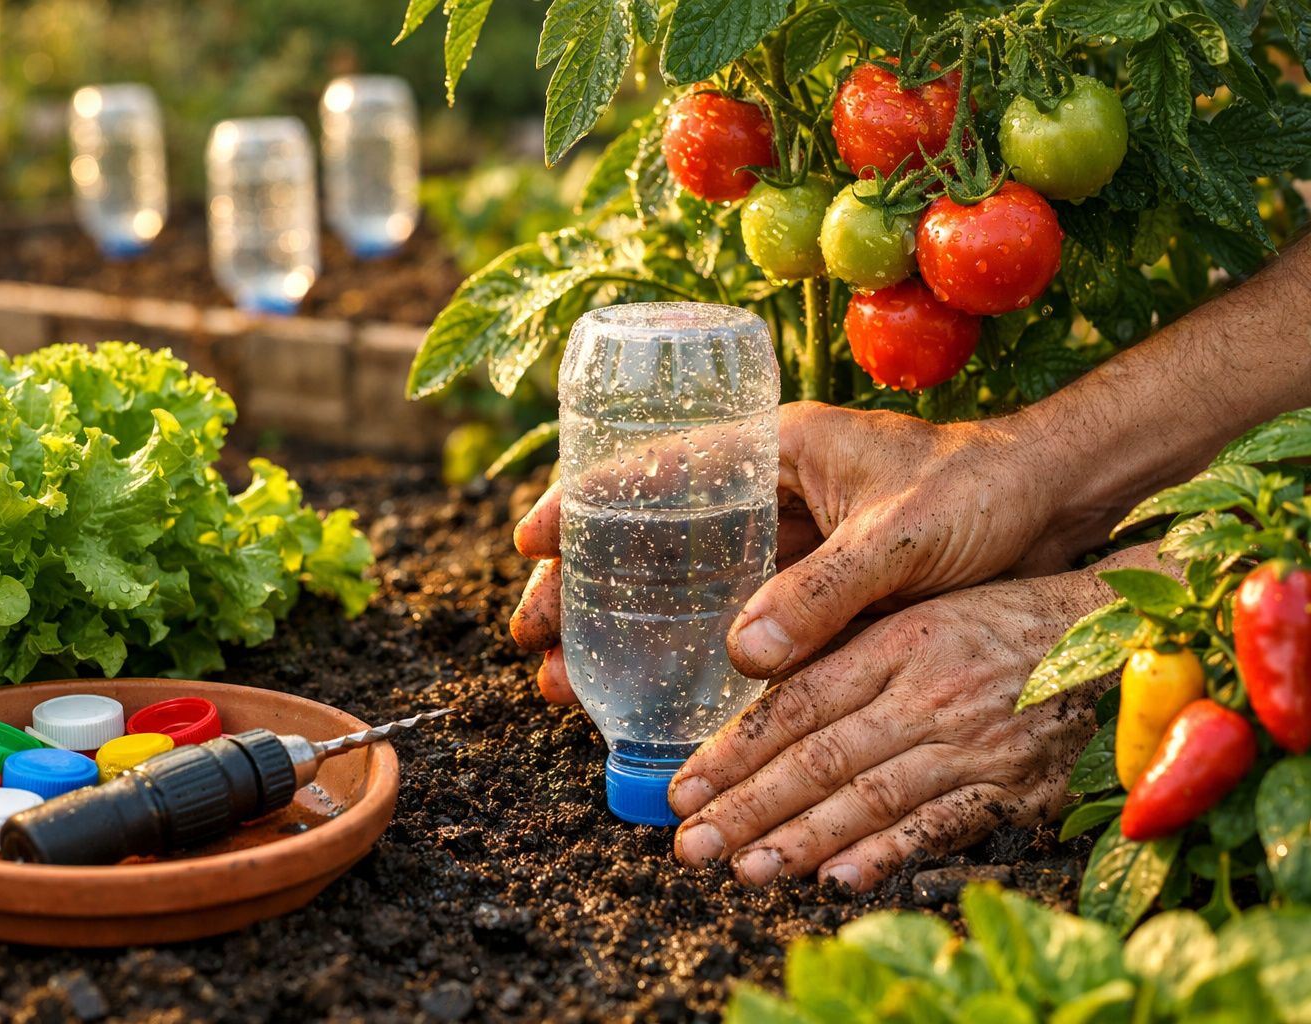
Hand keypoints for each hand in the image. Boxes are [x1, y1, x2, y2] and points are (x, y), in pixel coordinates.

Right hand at [510, 401, 1081, 700]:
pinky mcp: (813, 590)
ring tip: (571, 687)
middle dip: (584, 586)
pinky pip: (732, 622)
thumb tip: (739, 656)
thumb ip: (826, 593)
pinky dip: (688, 657)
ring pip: (682, 586)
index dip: (585, 502)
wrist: (1058, 509)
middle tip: (536, 640)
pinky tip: (656, 699)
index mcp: (778, 448)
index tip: (529, 543)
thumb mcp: (903, 536)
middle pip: (652, 536)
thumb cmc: (985, 492)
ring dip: (626, 632)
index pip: (657, 465)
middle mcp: (769, 492)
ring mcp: (787, 544)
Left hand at [669, 564, 1118, 888]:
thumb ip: (847, 651)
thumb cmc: (1001, 620)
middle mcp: (928, 694)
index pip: (797, 705)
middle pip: (821, 758)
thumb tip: (762, 685)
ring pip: (870, 798)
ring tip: (745, 868)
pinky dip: (888, 854)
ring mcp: (972, 744)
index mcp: (897, 645)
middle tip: (691, 844)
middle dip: (748, 807)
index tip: (684, 788)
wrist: (1113, 633)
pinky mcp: (1015, 786)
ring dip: (802, 838)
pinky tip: (837, 877)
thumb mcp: (919, 612)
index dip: (736, 750)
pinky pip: (943, 826)